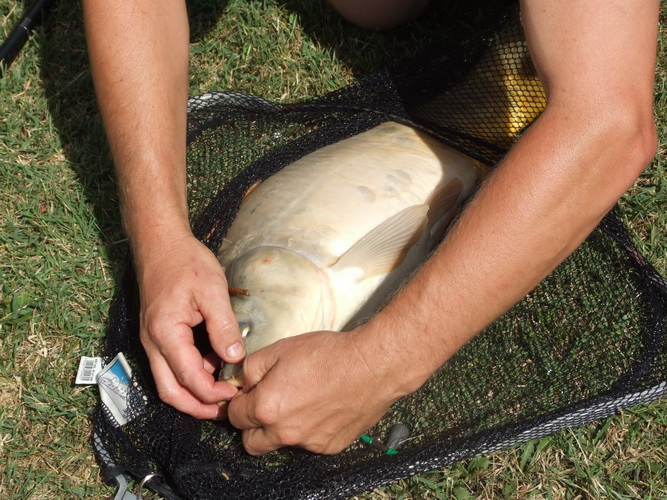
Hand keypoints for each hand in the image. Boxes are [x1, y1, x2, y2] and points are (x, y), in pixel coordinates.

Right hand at [136, 232, 243, 418]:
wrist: (160, 242)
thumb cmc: (185, 261)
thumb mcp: (212, 291)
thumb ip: (224, 327)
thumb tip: (235, 358)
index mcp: (166, 333)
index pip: (189, 379)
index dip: (213, 393)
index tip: (236, 392)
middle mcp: (153, 342)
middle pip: (170, 392)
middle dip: (197, 407)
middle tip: (225, 410)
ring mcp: (152, 340)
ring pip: (168, 381)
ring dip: (194, 391)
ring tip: (224, 388)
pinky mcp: (157, 334)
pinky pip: (170, 364)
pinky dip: (190, 373)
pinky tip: (214, 365)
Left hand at [226, 329, 406, 454]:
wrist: (372, 366)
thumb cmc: (330, 355)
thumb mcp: (281, 348)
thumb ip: (251, 367)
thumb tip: (241, 380)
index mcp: (266, 407)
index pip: (234, 415)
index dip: (239, 401)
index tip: (248, 393)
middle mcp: (284, 432)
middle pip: (251, 442)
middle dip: (252, 425)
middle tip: (265, 404)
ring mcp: (308, 443)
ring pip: (281, 443)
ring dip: (282, 428)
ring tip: (300, 401)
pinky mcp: (330, 446)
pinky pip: (309, 444)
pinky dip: (308, 430)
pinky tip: (321, 407)